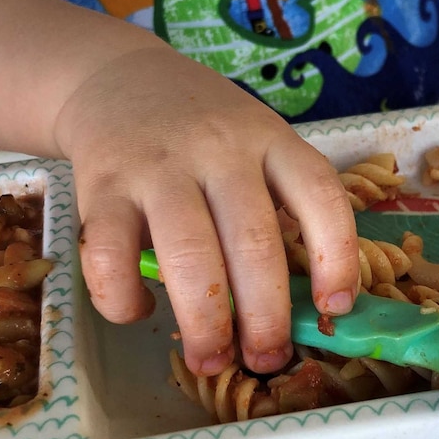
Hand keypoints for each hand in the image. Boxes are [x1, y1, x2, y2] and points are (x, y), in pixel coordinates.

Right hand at [53, 48, 359, 375]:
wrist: (116, 79)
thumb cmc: (201, 127)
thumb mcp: (254, 140)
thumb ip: (274, 202)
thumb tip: (296, 304)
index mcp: (269, 140)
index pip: (319, 195)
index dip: (336, 257)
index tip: (335, 309)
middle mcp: (219, 150)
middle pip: (254, 240)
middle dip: (265, 316)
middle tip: (267, 358)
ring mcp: (158, 166)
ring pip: (189, 255)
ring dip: (205, 322)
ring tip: (211, 360)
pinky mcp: (101, 186)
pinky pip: (109, 257)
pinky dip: (124, 299)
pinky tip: (140, 310)